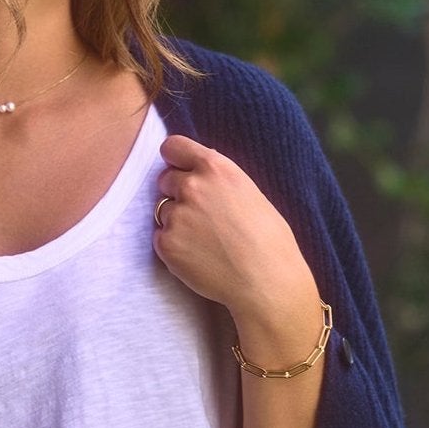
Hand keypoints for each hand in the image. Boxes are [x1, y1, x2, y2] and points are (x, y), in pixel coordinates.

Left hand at [151, 134, 319, 345]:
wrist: (266, 281)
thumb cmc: (268, 240)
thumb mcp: (249, 193)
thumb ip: (219, 180)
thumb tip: (201, 172)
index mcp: (216, 168)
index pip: (173, 146)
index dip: (174, 160)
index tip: (178, 169)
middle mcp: (192, 186)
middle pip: (164, 179)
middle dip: (176, 193)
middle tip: (200, 215)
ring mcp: (176, 215)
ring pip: (162, 211)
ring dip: (176, 221)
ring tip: (205, 240)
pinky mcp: (166, 243)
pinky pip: (160, 237)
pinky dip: (173, 246)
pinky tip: (199, 256)